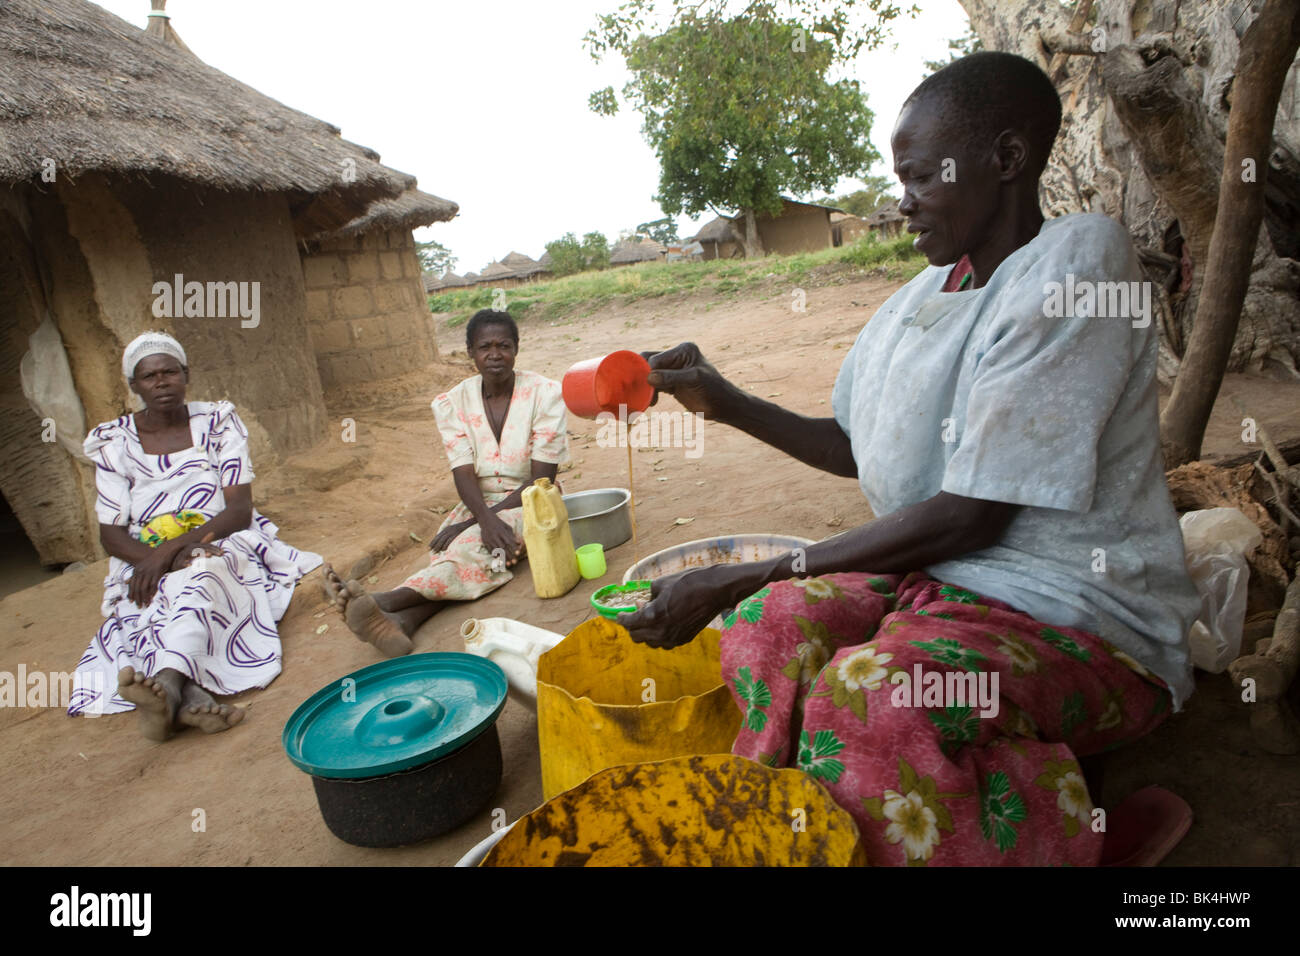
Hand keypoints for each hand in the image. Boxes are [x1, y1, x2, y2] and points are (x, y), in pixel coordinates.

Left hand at [127, 541, 181, 606]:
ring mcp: (148, 572)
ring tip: (145, 604)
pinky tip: (151, 598)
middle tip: (138, 606)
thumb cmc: (154, 559)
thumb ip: (135, 574)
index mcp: (136, 570)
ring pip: (143, 588)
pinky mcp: (157, 573)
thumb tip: (126, 582)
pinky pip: (153, 585)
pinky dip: (151, 593)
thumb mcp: (142, 566)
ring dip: (144, 598)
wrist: (164, 551)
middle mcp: (141, 571)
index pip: (131, 584)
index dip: (131, 593)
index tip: (131, 601)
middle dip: (137, 598)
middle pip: (137, 588)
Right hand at [169, 534, 222, 571]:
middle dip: (211, 550)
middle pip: (201, 548)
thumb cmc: (185, 555)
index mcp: (193, 547)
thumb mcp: (195, 548)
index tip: (223, 552)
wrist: (170, 562)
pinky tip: (190, 565)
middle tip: (220, 554)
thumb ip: (204, 541)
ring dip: (200, 554)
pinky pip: (181, 563)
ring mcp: (183, 556)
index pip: (206, 546)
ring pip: (192, 554)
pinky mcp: (177, 563)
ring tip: (209, 555)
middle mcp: (188, 550)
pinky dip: (185, 563)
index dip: (215, 548)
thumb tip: (213, 532)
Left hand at [431, 520, 472, 552]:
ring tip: (435, 551)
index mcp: (447, 528)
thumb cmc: (463, 529)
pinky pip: (450, 540)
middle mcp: (449, 530)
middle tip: (430, 550)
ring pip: (443, 539)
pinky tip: (443, 549)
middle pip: (439, 538)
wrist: (471, 524)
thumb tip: (444, 543)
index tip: (429, 547)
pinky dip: (446, 545)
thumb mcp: (454, 530)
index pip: (438, 536)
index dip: (433, 541)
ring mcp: (453, 532)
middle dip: (434, 545)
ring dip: (438, 546)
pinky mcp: (457, 534)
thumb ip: (449, 534)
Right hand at [478, 514, 523, 568]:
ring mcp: (490, 540)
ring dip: (502, 557)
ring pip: (497, 550)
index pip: (509, 542)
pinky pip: (490, 550)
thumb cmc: (498, 523)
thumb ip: (512, 535)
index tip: (518, 554)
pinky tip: (499, 559)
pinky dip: (494, 554)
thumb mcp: (506, 527)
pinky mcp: (485, 541)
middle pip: (503, 548)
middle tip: (514, 562)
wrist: (485, 519)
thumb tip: (519, 542)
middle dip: (509, 556)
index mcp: (502, 532)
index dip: (513, 548)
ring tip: (508, 564)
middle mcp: (496, 537)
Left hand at [618, 565, 739, 648]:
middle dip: (632, 626)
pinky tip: (662, 623)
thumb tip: (640, 605)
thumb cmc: (688, 582)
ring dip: (645, 632)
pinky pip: (664, 642)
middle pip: (636, 637)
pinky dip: (659, 635)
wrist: (715, 590)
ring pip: (650, 642)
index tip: (620, 615)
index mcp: (653, 616)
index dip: (622, 618)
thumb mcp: (660, 584)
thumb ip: (646, 598)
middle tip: (634, 614)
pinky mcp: (684, 640)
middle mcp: (662, 632)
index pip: (629, 623)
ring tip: (649, 618)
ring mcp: (673, 639)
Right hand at [639, 342, 738, 418]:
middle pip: (649, 363)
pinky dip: (650, 393)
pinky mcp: (670, 383)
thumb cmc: (713, 389)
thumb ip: (671, 377)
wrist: (722, 405)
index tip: (643, 385)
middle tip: (638, 390)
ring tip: (646, 399)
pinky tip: (651, 402)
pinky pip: (654, 385)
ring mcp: (672, 370)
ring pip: (650, 375)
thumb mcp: (693, 380)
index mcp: (683, 350)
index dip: (647, 371)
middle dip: (643, 376)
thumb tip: (649, 377)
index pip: (657, 358)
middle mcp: (676, 357)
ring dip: (645, 386)